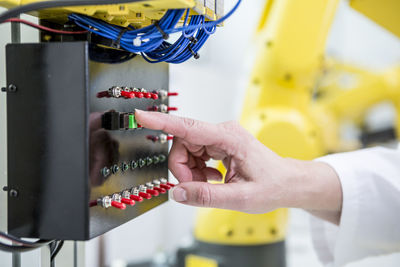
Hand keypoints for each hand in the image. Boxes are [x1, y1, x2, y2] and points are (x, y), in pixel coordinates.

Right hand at [136, 110, 341, 219]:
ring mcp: (219, 137)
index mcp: (229, 137)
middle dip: (182, 169)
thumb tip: (177, 193)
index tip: (141, 115)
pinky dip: (197, 170)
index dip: (161, 122)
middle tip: (196, 188)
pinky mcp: (218, 143)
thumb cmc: (272, 185)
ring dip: (190, 171)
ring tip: (210, 184)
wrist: (287, 182)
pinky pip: (194, 153)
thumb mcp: (240, 197)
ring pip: (186, 150)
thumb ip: (206, 196)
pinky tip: (213, 179)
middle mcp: (222, 132)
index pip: (188, 127)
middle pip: (182, 144)